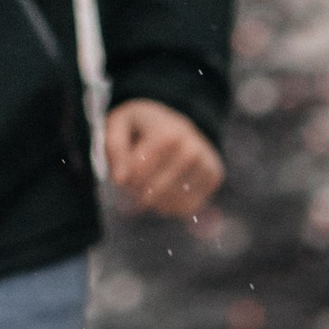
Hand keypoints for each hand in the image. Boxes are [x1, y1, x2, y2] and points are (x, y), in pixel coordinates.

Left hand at [106, 100, 223, 219]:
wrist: (180, 121)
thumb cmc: (144, 125)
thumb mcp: (120, 123)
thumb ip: (114, 148)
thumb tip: (120, 180)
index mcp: (168, 134)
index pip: (138, 172)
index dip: (125, 180)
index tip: (121, 178)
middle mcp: (191, 150)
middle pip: (156, 190)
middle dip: (138, 194)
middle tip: (132, 189)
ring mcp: (206, 164)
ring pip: (173, 202)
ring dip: (154, 203)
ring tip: (148, 191)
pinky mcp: (214, 177)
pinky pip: (189, 206)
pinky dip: (172, 206)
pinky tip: (165, 195)